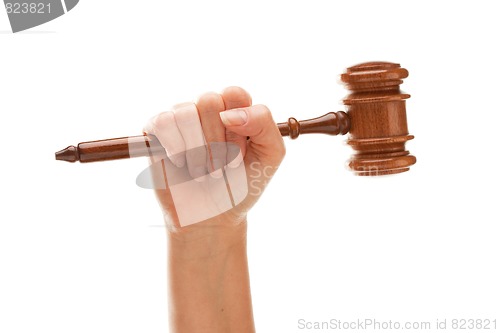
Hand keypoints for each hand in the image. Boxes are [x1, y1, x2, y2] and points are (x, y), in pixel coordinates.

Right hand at [144, 87, 284, 232]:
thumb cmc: (241, 187)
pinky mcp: (157, 130)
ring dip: (196, 150)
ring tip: (203, 172)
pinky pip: (163, 122)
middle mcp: (207, 111)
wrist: (211, 218)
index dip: (238, 125)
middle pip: (209, 100)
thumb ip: (264, 124)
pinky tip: (181, 163)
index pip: (234, 93)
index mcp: (235, 111)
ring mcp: (181, 119)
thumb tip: (229, 113)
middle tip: (221, 168)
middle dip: (217, 142)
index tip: (240, 154)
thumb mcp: (269, 156)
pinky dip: (175, 147)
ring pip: (185, 112)